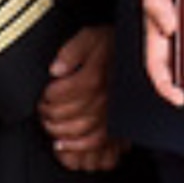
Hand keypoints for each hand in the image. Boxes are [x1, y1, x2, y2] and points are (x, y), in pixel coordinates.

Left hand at [40, 26, 126, 171]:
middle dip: (48, 113)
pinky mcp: (118, 125)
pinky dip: (76, 146)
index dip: (47, 95)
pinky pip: (95, 142)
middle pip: (66, 113)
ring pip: (78, 130)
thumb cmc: (114, 44)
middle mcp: (104, 97)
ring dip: (58, 130)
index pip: (60, 93)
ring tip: (49, 122)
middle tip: (43, 108)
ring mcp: (112, 114)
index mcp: (95, 76)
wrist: (140, 54)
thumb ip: (71, 51)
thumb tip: (55, 69)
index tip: (44, 93)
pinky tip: (63, 143)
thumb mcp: (90, 36)